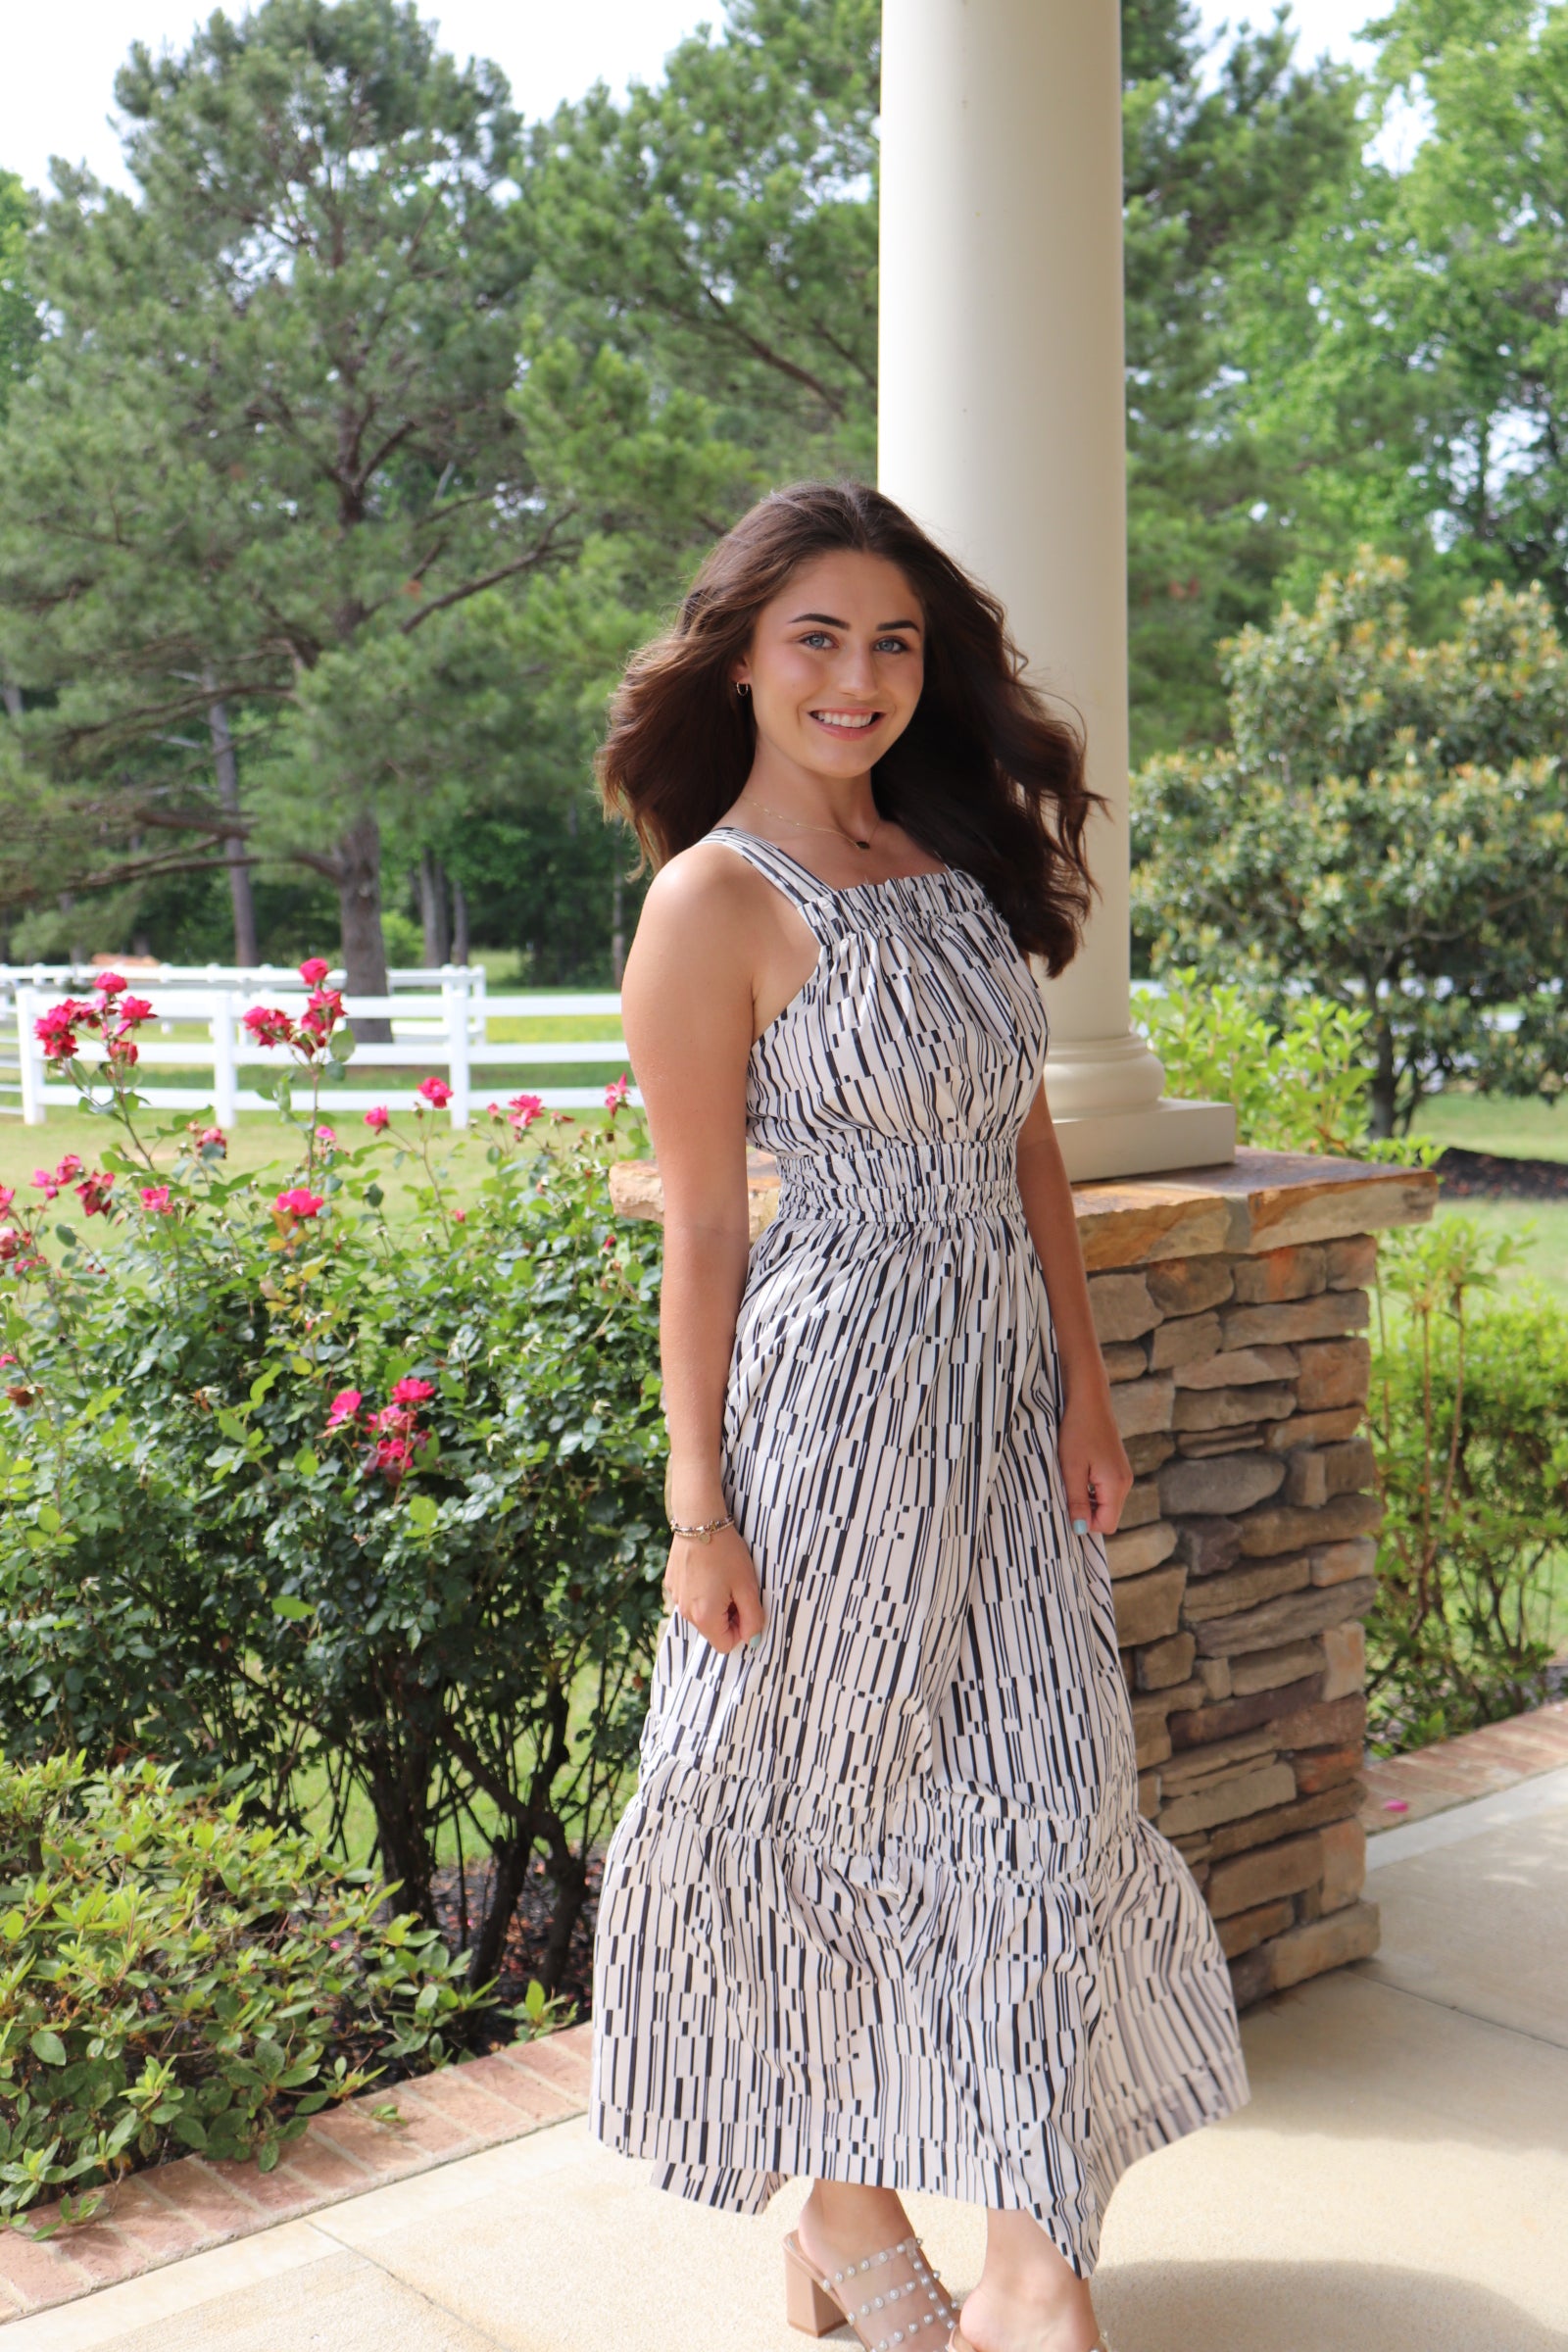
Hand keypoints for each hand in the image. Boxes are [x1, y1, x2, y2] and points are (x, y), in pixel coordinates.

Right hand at [662, 1525, 765, 1652]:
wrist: (699, 1521)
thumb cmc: (727, 1553)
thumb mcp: (748, 1586)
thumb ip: (753, 1619)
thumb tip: (752, 1640)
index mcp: (705, 1617)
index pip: (725, 1645)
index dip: (741, 1630)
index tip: (746, 1606)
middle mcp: (685, 1612)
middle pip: (713, 1630)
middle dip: (728, 1615)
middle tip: (736, 1588)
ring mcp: (676, 1597)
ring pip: (702, 1614)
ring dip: (715, 1603)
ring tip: (722, 1576)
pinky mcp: (672, 1583)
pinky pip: (691, 1598)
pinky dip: (702, 1590)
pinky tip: (708, 1569)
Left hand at [1059, 1391, 1132, 1536]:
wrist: (1088, 1399)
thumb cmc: (1077, 1431)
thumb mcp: (1071, 1469)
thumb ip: (1077, 1501)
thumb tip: (1080, 1530)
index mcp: (1116, 1485)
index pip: (1107, 1525)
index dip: (1086, 1523)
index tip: (1066, 1505)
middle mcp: (1125, 1482)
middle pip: (1108, 1515)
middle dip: (1086, 1511)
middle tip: (1065, 1490)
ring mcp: (1123, 1474)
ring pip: (1105, 1503)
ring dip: (1086, 1498)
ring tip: (1071, 1478)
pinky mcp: (1117, 1466)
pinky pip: (1105, 1490)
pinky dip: (1091, 1488)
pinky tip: (1078, 1471)